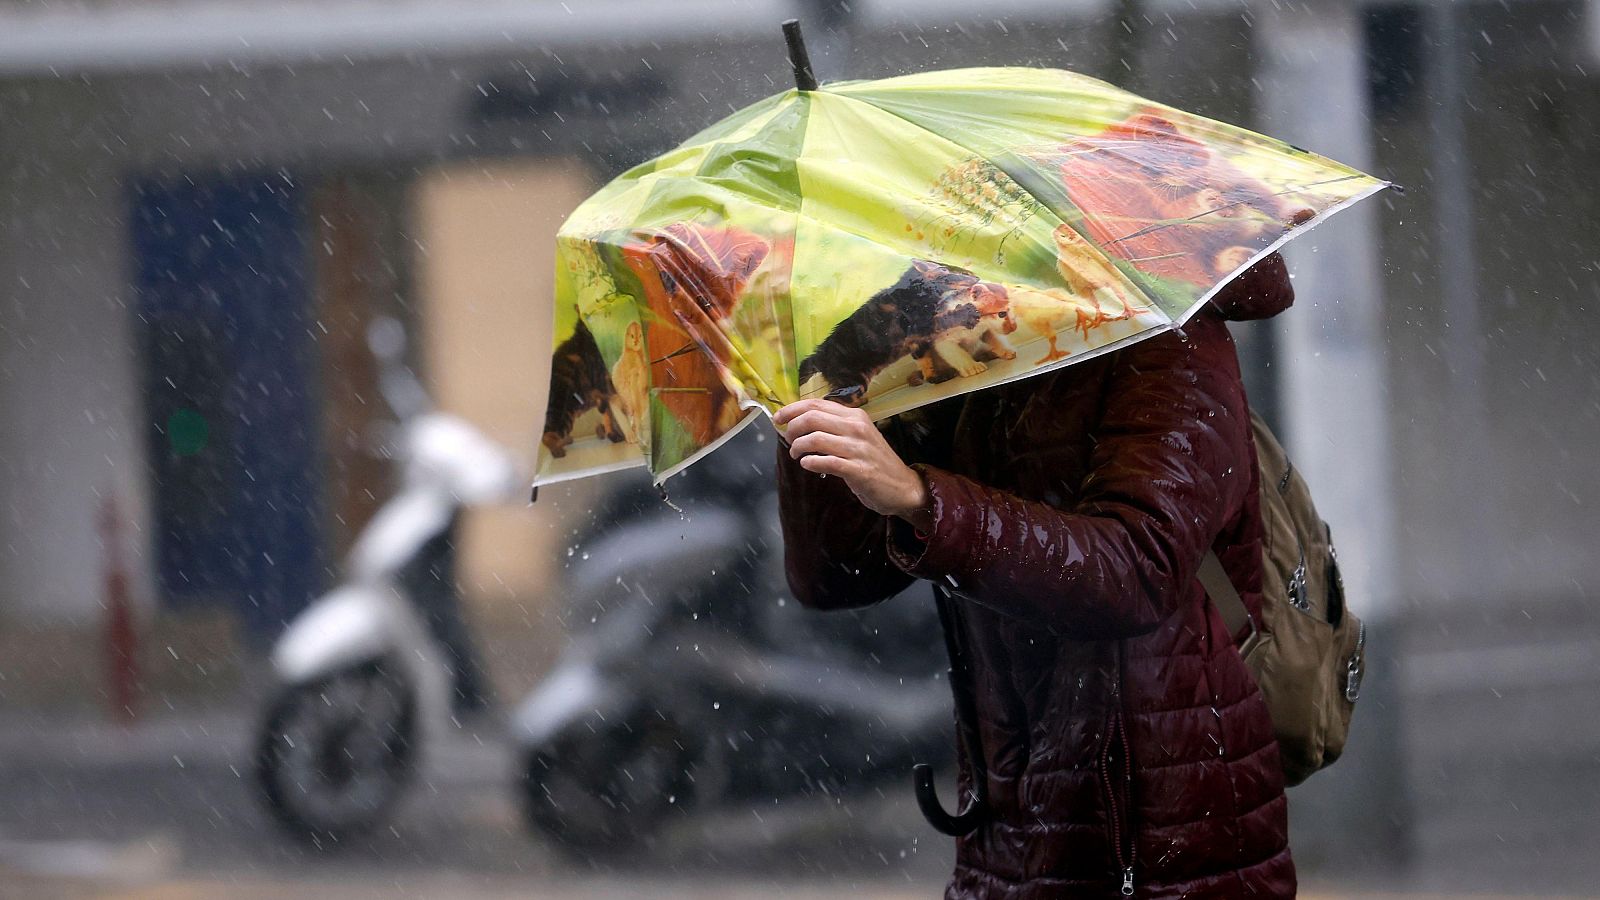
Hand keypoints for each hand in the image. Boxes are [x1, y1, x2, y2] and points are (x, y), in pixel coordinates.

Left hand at [774, 399, 933, 530]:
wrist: (903, 487)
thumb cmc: (874, 461)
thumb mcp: (857, 436)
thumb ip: (834, 427)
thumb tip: (800, 422)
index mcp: (855, 416)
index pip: (816, 404)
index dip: (792, 409)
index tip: (778, 418)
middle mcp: (857, 428)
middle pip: (812, 418)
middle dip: (792, 428)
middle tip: (789, 440)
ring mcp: (859, 449)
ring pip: (816, 438)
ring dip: (798, 447)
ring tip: (797, 455)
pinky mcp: (859, 470)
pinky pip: (827, 462)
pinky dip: (811, 462)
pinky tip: (807, 464)